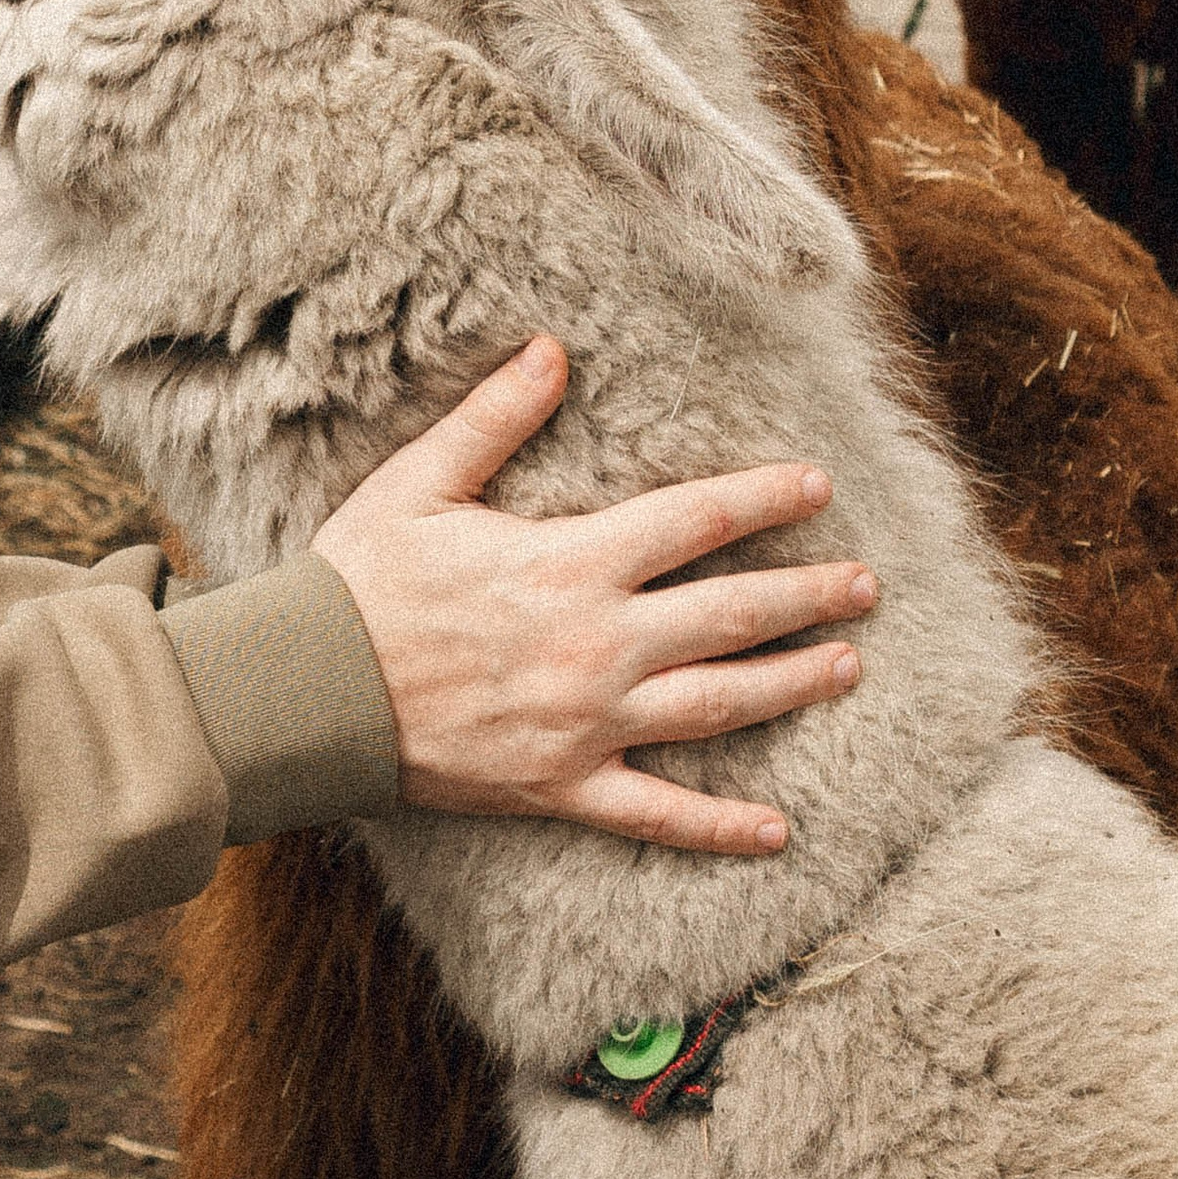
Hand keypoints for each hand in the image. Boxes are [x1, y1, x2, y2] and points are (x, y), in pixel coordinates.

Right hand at [310, 337, 874, 853]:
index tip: (818, 486)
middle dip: (808, 596)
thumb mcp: (421, 482)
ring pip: (718, 706)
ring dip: (792, 685)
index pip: (696, 521)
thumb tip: (550, 348)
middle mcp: (598, 645)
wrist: (309, 694)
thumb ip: (494, 418)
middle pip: (731, 615)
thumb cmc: (360, 581)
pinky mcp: (563, 788)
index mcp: (571, 563)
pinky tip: (778, 830)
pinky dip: (720, 826)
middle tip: (868, 585)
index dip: (764, 499)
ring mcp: (587, 723)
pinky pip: (658, 815)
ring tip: (848, 666)